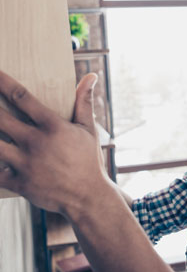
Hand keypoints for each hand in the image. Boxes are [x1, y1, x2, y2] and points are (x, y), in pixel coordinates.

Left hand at [0, 71, 110, 215]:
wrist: (88, 195)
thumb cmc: (89, 161)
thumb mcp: (89, 129)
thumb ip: (84, 101)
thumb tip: (91, 76)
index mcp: (52, 127)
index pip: (21, 98)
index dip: (2, 82)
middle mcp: (34, 142)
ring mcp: (25, 164)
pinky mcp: (19, 182)